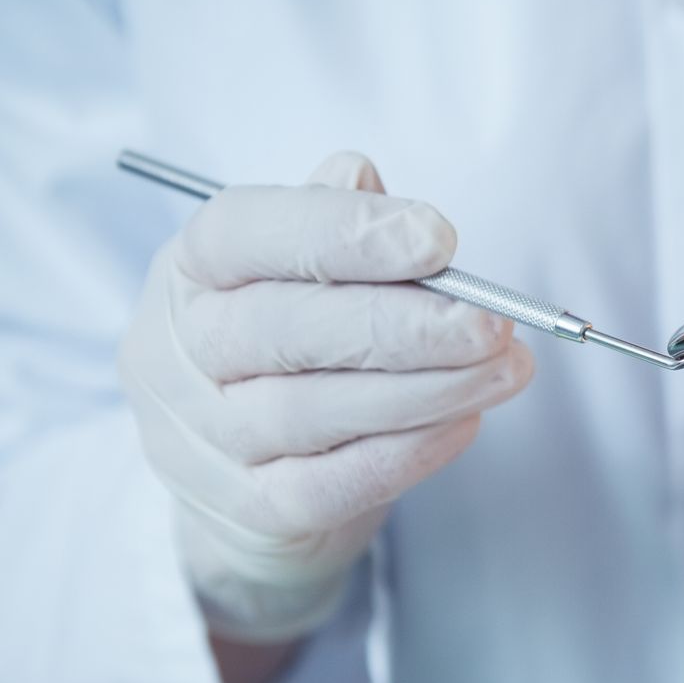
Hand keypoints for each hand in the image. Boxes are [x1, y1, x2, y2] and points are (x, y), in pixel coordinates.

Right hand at [119, 151, 533, 642]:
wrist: (246, 492)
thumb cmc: (290, 357)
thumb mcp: (294, 277)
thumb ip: (331, 226)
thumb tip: (361, 173)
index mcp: (187, 272)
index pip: (245, 234)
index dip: (344, 232)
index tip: (439, 238)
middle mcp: (176, 354)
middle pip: (286, 328)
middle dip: (405, 324)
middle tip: (492, 321)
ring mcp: (204, 440)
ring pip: (318, 410)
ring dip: (429, 389)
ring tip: (507, 369)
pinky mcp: (251, 509)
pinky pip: (337, 481)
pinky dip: (411, 450)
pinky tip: (466, 422)